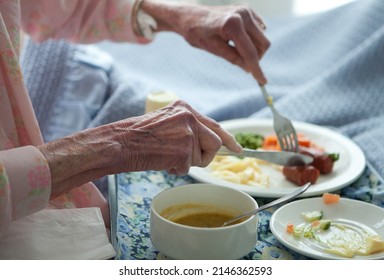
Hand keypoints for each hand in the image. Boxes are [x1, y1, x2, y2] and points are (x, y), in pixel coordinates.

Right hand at [38, 100, 241, 195]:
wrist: (120, 142)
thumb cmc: (139, 135)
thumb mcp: (167, 122)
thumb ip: (188, 128)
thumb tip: (209, 143)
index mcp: (185, 108)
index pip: (215, 125)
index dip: (228, 139)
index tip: (238, 148)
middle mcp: (190, 118)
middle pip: (215, 143)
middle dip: (203, 155)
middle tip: (186, 158)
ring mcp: (187, 133)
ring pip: (202, 158)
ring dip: (187, 163)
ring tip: (166, 156)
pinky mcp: (183, 150)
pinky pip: (188, 168)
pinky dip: (175, 169)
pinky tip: (160, 160)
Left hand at [143, 1, 269, 83]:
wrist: (190, 16)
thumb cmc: (197, 33)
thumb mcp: (213, 49)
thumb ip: (233, 58)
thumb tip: (250, 70)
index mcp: (233, 25)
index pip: (250, 53)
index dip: (257, 69)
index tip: (263, 82)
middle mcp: (243, 15)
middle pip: (263, 44)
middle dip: (256, 58)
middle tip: (243, 64)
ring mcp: (247, 11)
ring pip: (262, 38)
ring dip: (254, 49)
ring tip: (235, 50)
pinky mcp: (248, 10)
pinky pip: (259, 30)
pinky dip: (252, 40)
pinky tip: (238, 41)